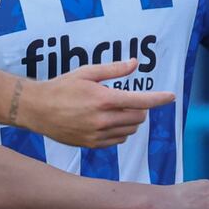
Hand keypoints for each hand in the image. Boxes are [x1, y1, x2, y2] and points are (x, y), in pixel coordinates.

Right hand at [18, 58, 174, 148]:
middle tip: (128, 100)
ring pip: (130, 130)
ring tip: (115, 110)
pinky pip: (118, 140)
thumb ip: (114, 70)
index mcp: (103, 99)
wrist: (37, 109)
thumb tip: (135, 63)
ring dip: (131, 121)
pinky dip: (120, 131)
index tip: (171, 96)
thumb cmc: (62, 86)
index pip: (141, 101)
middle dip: (140, 108)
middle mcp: (102, 119)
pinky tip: (108, 122)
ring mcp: (97, 134)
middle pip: (138, 117)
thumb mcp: (87, 72)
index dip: (159, 98)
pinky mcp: (92, 144)